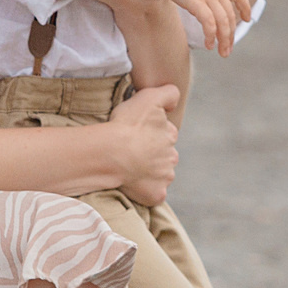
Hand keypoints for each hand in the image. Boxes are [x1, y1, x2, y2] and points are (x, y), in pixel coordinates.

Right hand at [105, 84, 179, 199]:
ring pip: (160, 175)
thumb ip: (168, 94)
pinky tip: (133, 185)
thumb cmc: (127, 125)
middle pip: (164, 156)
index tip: (138, 134)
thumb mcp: (149, 97)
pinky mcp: (156, 194)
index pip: (166, 133)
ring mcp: (165, 177)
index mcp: (170, 135)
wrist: (113, 153)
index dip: (152, 133)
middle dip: (152, 155)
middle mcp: (171, 156)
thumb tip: (175, 102)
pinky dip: (146, 191)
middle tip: (132, 152)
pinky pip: (154, 194)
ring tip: (129, 168)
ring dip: (149, 172)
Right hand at [152, 0, 250, 56]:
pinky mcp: (196, 2)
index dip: (245, 7)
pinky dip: (211, 36)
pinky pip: (210, 23)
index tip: (247, 18)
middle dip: (231, 35)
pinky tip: (209, 45)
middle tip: (227, 50)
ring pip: (224, 22)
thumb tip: (193, 0)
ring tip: (222, 53)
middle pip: (230, 15)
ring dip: (224, 40)